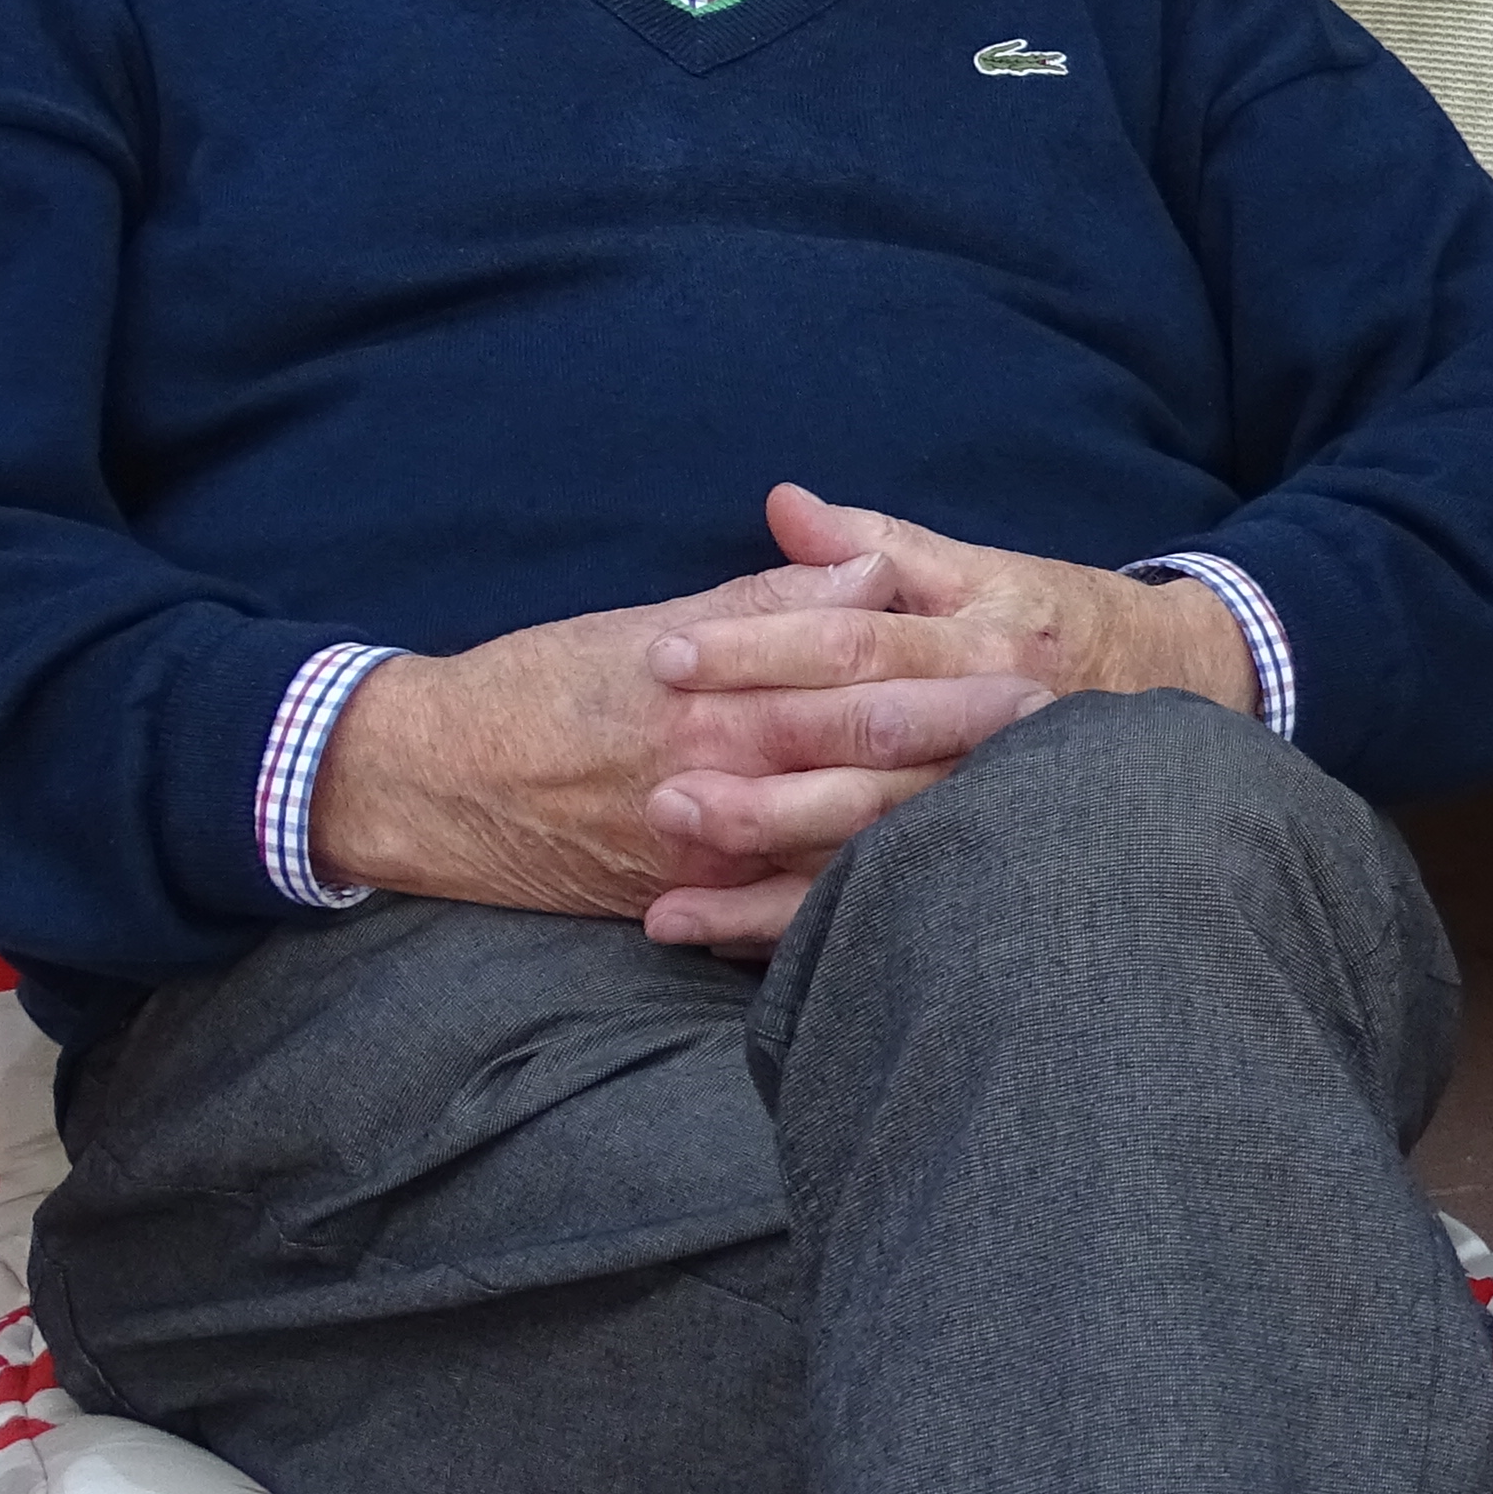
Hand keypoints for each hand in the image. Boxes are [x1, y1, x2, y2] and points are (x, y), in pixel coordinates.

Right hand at [312, 545, 1053, 924]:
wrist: (424, 778)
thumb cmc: (537, 684)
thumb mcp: (650, 627)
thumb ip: (766, 606)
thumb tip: (868, 574)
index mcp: (725, 697)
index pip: (869, 684)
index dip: (963, 684)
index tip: (1047, 673)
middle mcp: (724, 778)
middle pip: (877, 771)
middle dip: (974, 763)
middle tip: (1068, 750)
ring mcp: (706, 854)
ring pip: (841, 853)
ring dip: (930, 839)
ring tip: (1026, 833)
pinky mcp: (678, 903)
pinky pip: (779, 919)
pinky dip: (844, 915)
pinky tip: (917, 914)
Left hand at [629, 485, 1265, 950]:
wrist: (1186, 697)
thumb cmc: (1063, 624)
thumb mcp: (983, 570)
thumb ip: (879, 545)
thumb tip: (782, 504)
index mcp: (977, 648)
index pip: (854, 645)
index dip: (758, 649)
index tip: (665, 655)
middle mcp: (984, 735)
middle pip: (860, 752)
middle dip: (756, 775)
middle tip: (654, 786)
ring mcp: (985, 812)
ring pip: (867, 847)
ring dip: (766, 876)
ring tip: (665, 901)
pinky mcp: (976, 870)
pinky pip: (880, 906)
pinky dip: (793, 928)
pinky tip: (716, 942)